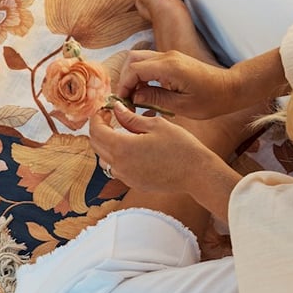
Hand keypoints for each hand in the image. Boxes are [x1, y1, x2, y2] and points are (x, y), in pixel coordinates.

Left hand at [89, 103, 217, 195]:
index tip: (105, 110)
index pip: (96, 131)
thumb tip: (116, 108)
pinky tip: (133, 149)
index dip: (97, 118)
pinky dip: (118, 157)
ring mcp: (125, 177)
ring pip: (105, 159)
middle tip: (111, 118)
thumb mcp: (155, 125)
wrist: (196, 173)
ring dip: (107, 145)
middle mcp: (119, 165)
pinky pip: (117, 169)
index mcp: (122, 147)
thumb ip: (131, 118)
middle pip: (96, 145)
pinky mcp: (133, 184)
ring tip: (122, 133)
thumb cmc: (180, 146)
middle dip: (99, 130)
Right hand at [116, 49, 237, 118]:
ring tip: (136, 98)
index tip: (124, 102)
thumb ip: (154, 99)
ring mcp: (170, 57)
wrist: (231, 89)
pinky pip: (149, 63)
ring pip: (139, 59)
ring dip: (133, 77)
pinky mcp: (173, 61)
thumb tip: (134, 97)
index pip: (133, 69)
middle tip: (128, 100)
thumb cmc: (211, 100)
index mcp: (169, 67)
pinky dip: (142, 76)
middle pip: (132, 58)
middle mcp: (167, 57)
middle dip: (125, 79)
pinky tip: (146, 93)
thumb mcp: (181, 106)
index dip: (124, 86)